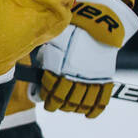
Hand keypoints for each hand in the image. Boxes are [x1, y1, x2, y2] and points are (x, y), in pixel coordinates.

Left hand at [33, 0, 137, 116]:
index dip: (44, 96)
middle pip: (64, 100)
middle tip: (52, 104)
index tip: (41, 97)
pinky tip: (87, 113)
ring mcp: (91, 79)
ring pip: (81, 103)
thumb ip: (42, 61)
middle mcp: (74, 75)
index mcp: (58, 66)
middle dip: (56, 104)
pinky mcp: (104, 79)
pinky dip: (94, 110)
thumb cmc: (68, 32)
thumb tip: (33, 78)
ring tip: (67, 106)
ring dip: (72, 108)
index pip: (49, 90)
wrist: (96, 23)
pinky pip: (101, 101)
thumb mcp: (50, 44)